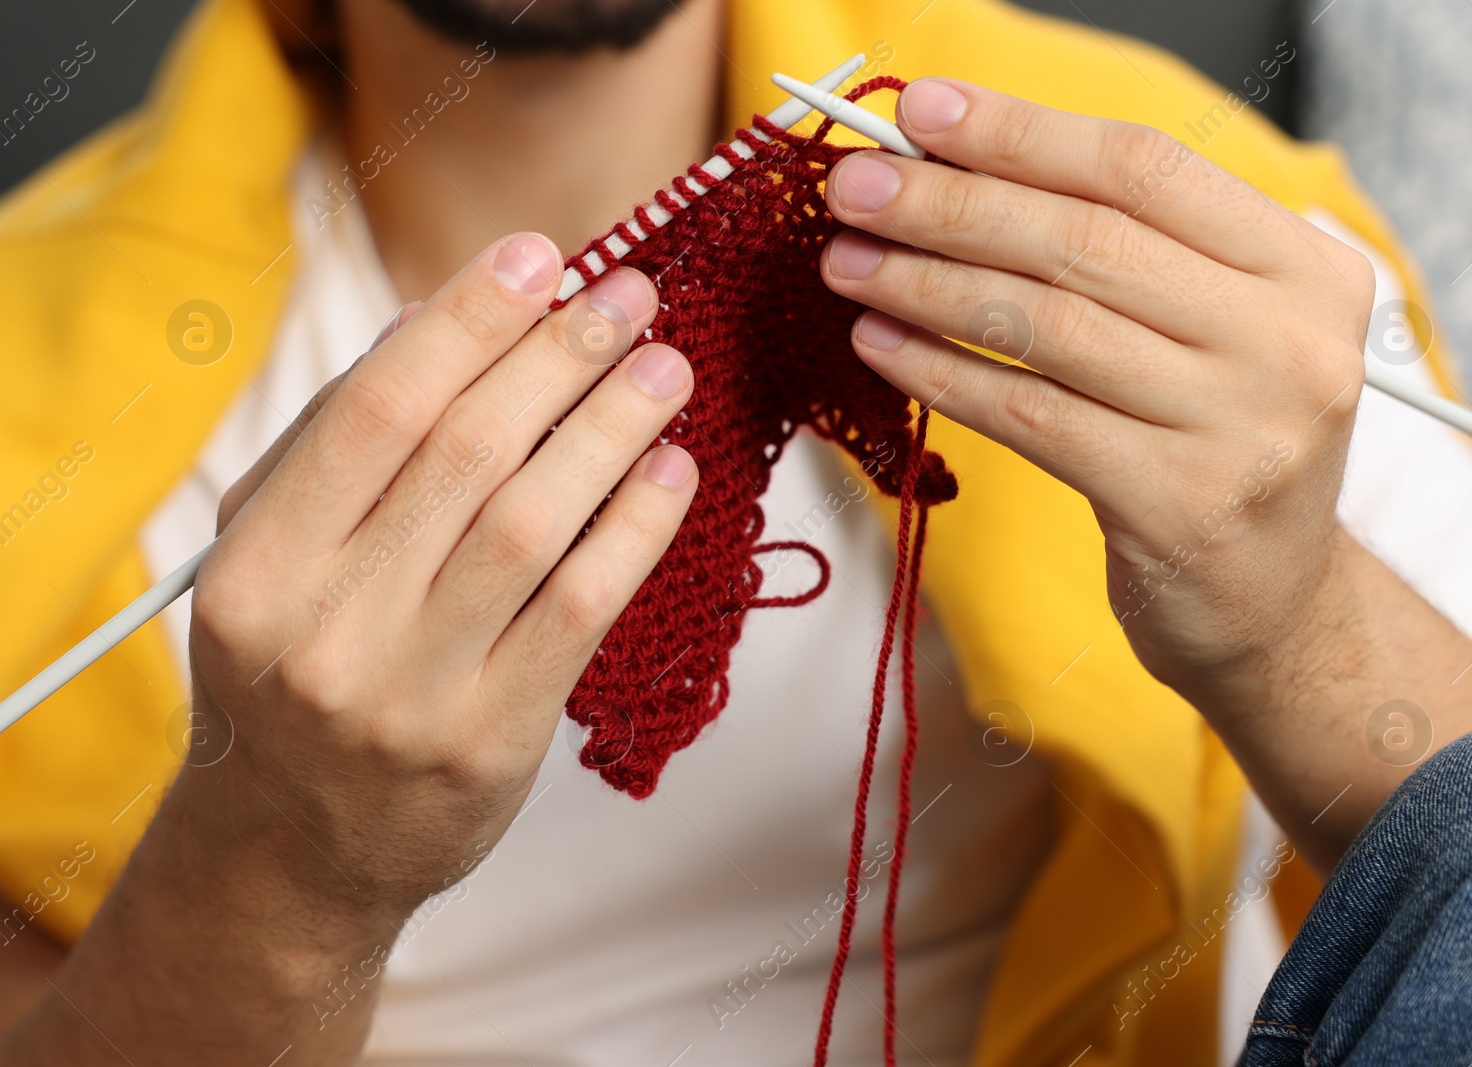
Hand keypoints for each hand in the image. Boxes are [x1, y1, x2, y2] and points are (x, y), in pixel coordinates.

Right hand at [185, 235, 695, 934]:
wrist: (296, 850)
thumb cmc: (292, 675)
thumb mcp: (270, 561)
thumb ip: (338, 444)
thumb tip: (435, 320)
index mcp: (257, 569)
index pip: (378, 410)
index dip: (469, 321)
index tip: (540, 255)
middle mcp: (327, 631)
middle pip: (468, 454)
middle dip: (561, 357)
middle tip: (631, 295)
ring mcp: (412, 692)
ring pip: (535, 524)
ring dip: (611, 429)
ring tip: (665, 366)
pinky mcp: (491, 739)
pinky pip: (582, 609)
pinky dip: (635, 528)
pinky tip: (670, 470)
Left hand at [819, 78, 1373, 690]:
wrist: (1273, 603)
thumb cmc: (1219, 446)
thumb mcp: (1215, 329)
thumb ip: (1125, 250)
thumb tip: (959, 164)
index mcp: (1305, 269)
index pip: (1145, 168)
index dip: (1021, 133)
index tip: (921, 112)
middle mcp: (1291, 342)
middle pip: (1087, 241)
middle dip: (951, 204)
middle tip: (854, 190)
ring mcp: (1241, 428)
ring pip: (1048, 326)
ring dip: (927, 286)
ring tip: (848, 265)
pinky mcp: (1177, 503)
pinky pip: (1029, 416)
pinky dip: (943, 374)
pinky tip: (883, 347)